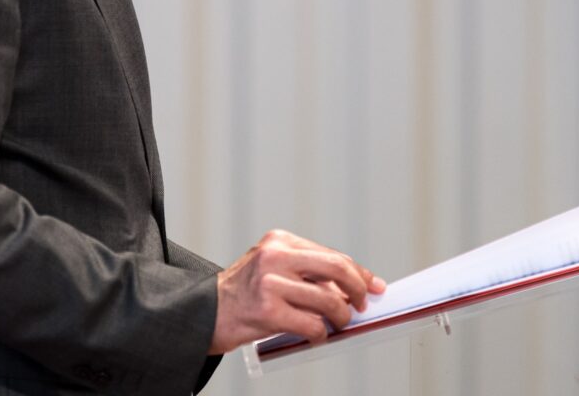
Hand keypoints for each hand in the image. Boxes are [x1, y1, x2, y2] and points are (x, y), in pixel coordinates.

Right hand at [209, 230, 386, 353]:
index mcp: (279, 241)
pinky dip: (320, 335)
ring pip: (328, 299)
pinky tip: (314, 336)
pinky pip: (312, 325)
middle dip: (358, 288)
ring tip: (336, 325)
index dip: (359, 272)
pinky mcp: (267, 310)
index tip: (375, 285)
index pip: (331, 254)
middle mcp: (275, 256)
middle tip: (362, 306)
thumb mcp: (271, 271)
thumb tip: (351, 289)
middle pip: (336, 267)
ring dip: (340, 318)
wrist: (203, 313)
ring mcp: (270, 283)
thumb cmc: (242, 295)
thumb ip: (306, 274)